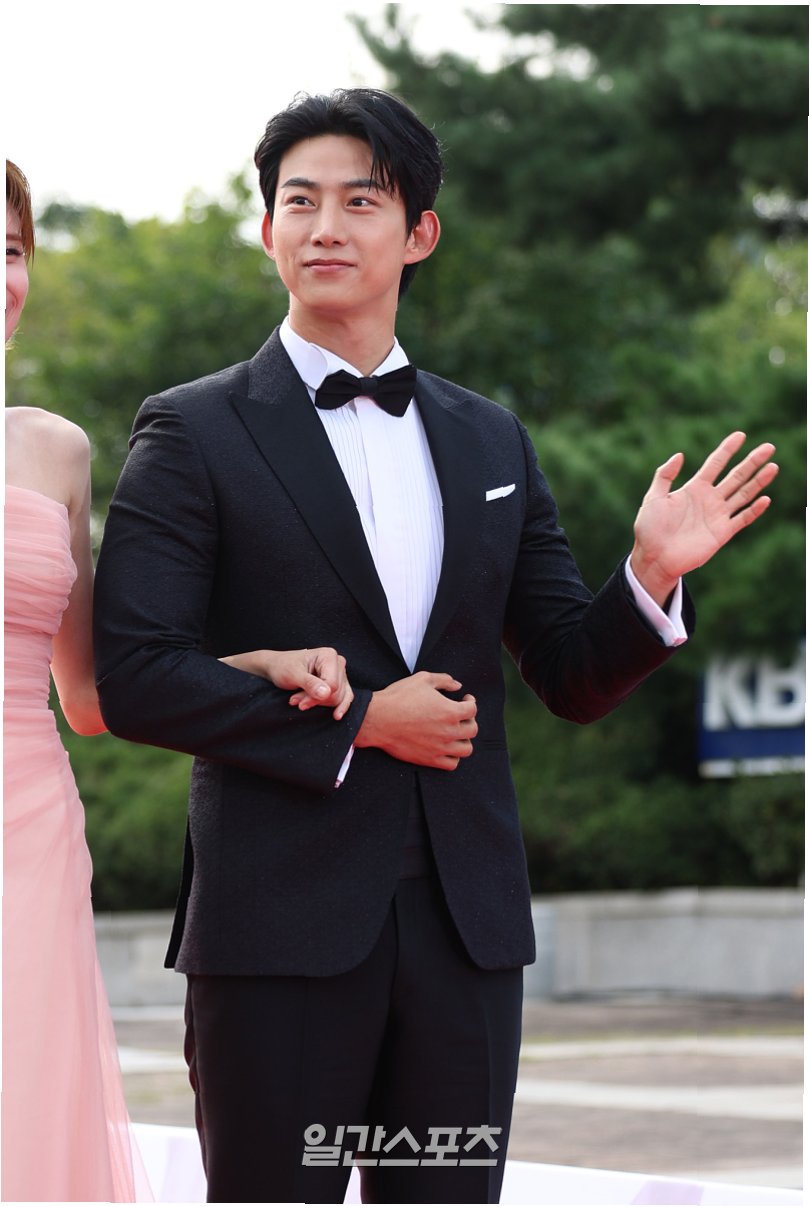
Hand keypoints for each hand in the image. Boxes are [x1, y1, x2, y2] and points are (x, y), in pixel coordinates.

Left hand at [219, 647, 353, 719]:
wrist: (271, 669)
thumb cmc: (279, 668)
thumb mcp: (291, 676)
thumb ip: (310, 685)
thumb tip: (327, 693)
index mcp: (329, 655)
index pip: (335, 685)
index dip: (318, 697)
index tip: (298, 701)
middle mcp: (337, 662)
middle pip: (339, 692)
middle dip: (317, 701)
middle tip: (296, 703)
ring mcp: (337, 673)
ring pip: (339, 698)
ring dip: (318, 704)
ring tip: (298, 703)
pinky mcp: (334, 683)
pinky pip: (339, 699)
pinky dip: (326, 706)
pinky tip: (316, 709)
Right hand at [355, 671, 477, 769]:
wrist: (377, 719)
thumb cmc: (398, 698)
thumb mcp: (422, 679)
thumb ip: (444, 680)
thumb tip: (457, 685)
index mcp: (450, 711)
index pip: (473, 710)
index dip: (471, 702)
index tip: (465, 700)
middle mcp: (448, 731)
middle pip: (472, 730)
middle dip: (469, 720)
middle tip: (461, 716)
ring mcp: (440, 747)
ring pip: (466, 749)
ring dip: (464, 740)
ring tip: (456, 733)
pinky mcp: (429, 759)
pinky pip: (452, 764)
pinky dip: (453, 757)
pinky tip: (446, 747)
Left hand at [630, 431, 777, 605]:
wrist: (654, 557)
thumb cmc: (649, 529)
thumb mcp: (653, 498)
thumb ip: (664, 476)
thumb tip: (679, 455)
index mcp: (694, 488)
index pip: (715, 464)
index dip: (727, 449)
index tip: (740, 435)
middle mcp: (709, 499)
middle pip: (736, 476)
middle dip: (752, 462)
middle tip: (769, 447)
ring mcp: (717, 515)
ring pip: (743, 494)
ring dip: (758, 481)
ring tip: (773, 467)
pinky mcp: (722, 533)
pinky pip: (742, 519)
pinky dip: (754, 510)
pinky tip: (765, 498)